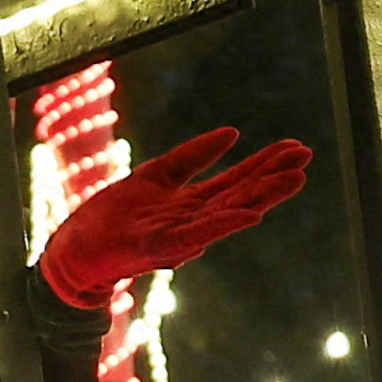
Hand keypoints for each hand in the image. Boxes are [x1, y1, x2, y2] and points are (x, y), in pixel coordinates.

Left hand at [34, 125, 314, 305]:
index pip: (237, 180)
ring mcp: (177, 234)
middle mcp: (192, 219)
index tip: (296, 148)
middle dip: (273, 177)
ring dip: (260, 198)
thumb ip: (194, 155)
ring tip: (292, 180)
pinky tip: (249, 214)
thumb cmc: (114, 215)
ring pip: (226, 213)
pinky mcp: (156, 247)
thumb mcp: (157, 174)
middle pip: (240, 194)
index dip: (266, 163)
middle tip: (305, 159)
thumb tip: (233, 132)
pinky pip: (195, 234)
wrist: (75, 248)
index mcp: (193, 202)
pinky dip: (222, 225)